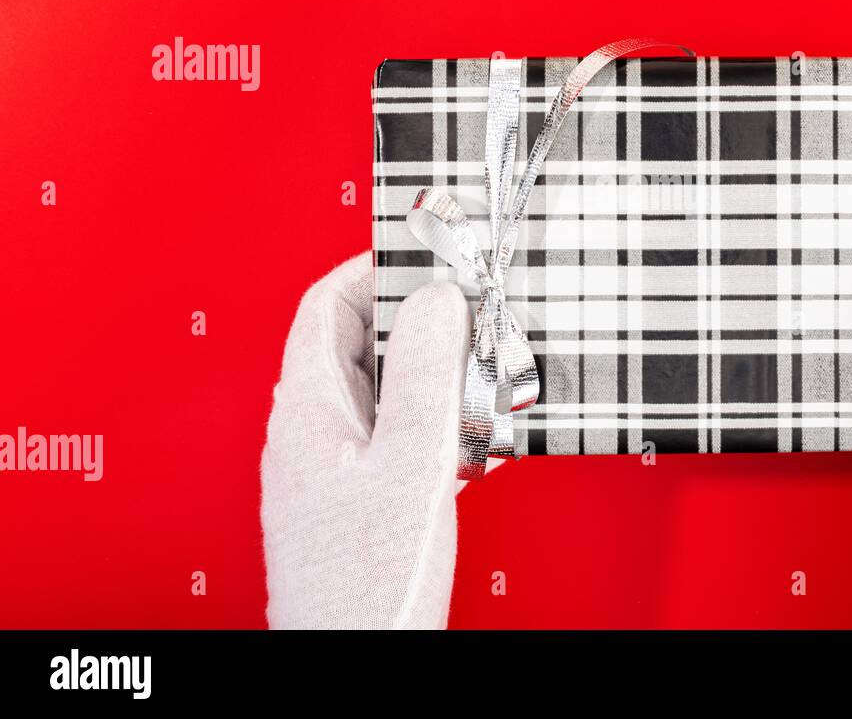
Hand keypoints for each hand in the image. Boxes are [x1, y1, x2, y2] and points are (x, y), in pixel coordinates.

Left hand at [260, 253, 471, 628]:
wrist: (358, 659)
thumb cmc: (368, 585)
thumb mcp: (411, 462)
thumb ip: (424, 374)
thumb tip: (436, 299)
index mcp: (307, 411)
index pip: (326, 305)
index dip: (373, 268)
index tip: (427, 255)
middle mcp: (311, 433)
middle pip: (357, 343)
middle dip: (418, 320)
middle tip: (471, 314)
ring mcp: (331, 467)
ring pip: (382, 389)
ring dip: (433, 373)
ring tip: (481, 376)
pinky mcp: (357, 497)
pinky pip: (394, 431)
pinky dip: (435, 418)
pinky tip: (472, 436)